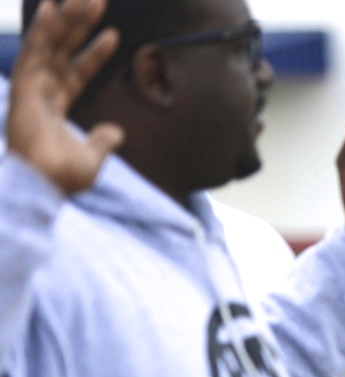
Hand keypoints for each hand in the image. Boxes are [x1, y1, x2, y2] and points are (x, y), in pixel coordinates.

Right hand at [8, 0, 123, 193]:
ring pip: (50, 45)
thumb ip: (103, 142)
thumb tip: (116, 132)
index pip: (78, 73)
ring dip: (66, 20)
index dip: (95, 54)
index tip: (113, 34)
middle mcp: (42, 93)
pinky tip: (51, 8)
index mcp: (55, 107)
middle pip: (63, 51)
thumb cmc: (62, 177)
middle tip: (96, 0)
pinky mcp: (23, 87)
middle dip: (79, 26)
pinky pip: (34, 53)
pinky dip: (42, 31)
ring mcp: (32, 88)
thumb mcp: (92, 158)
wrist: (43, 185)